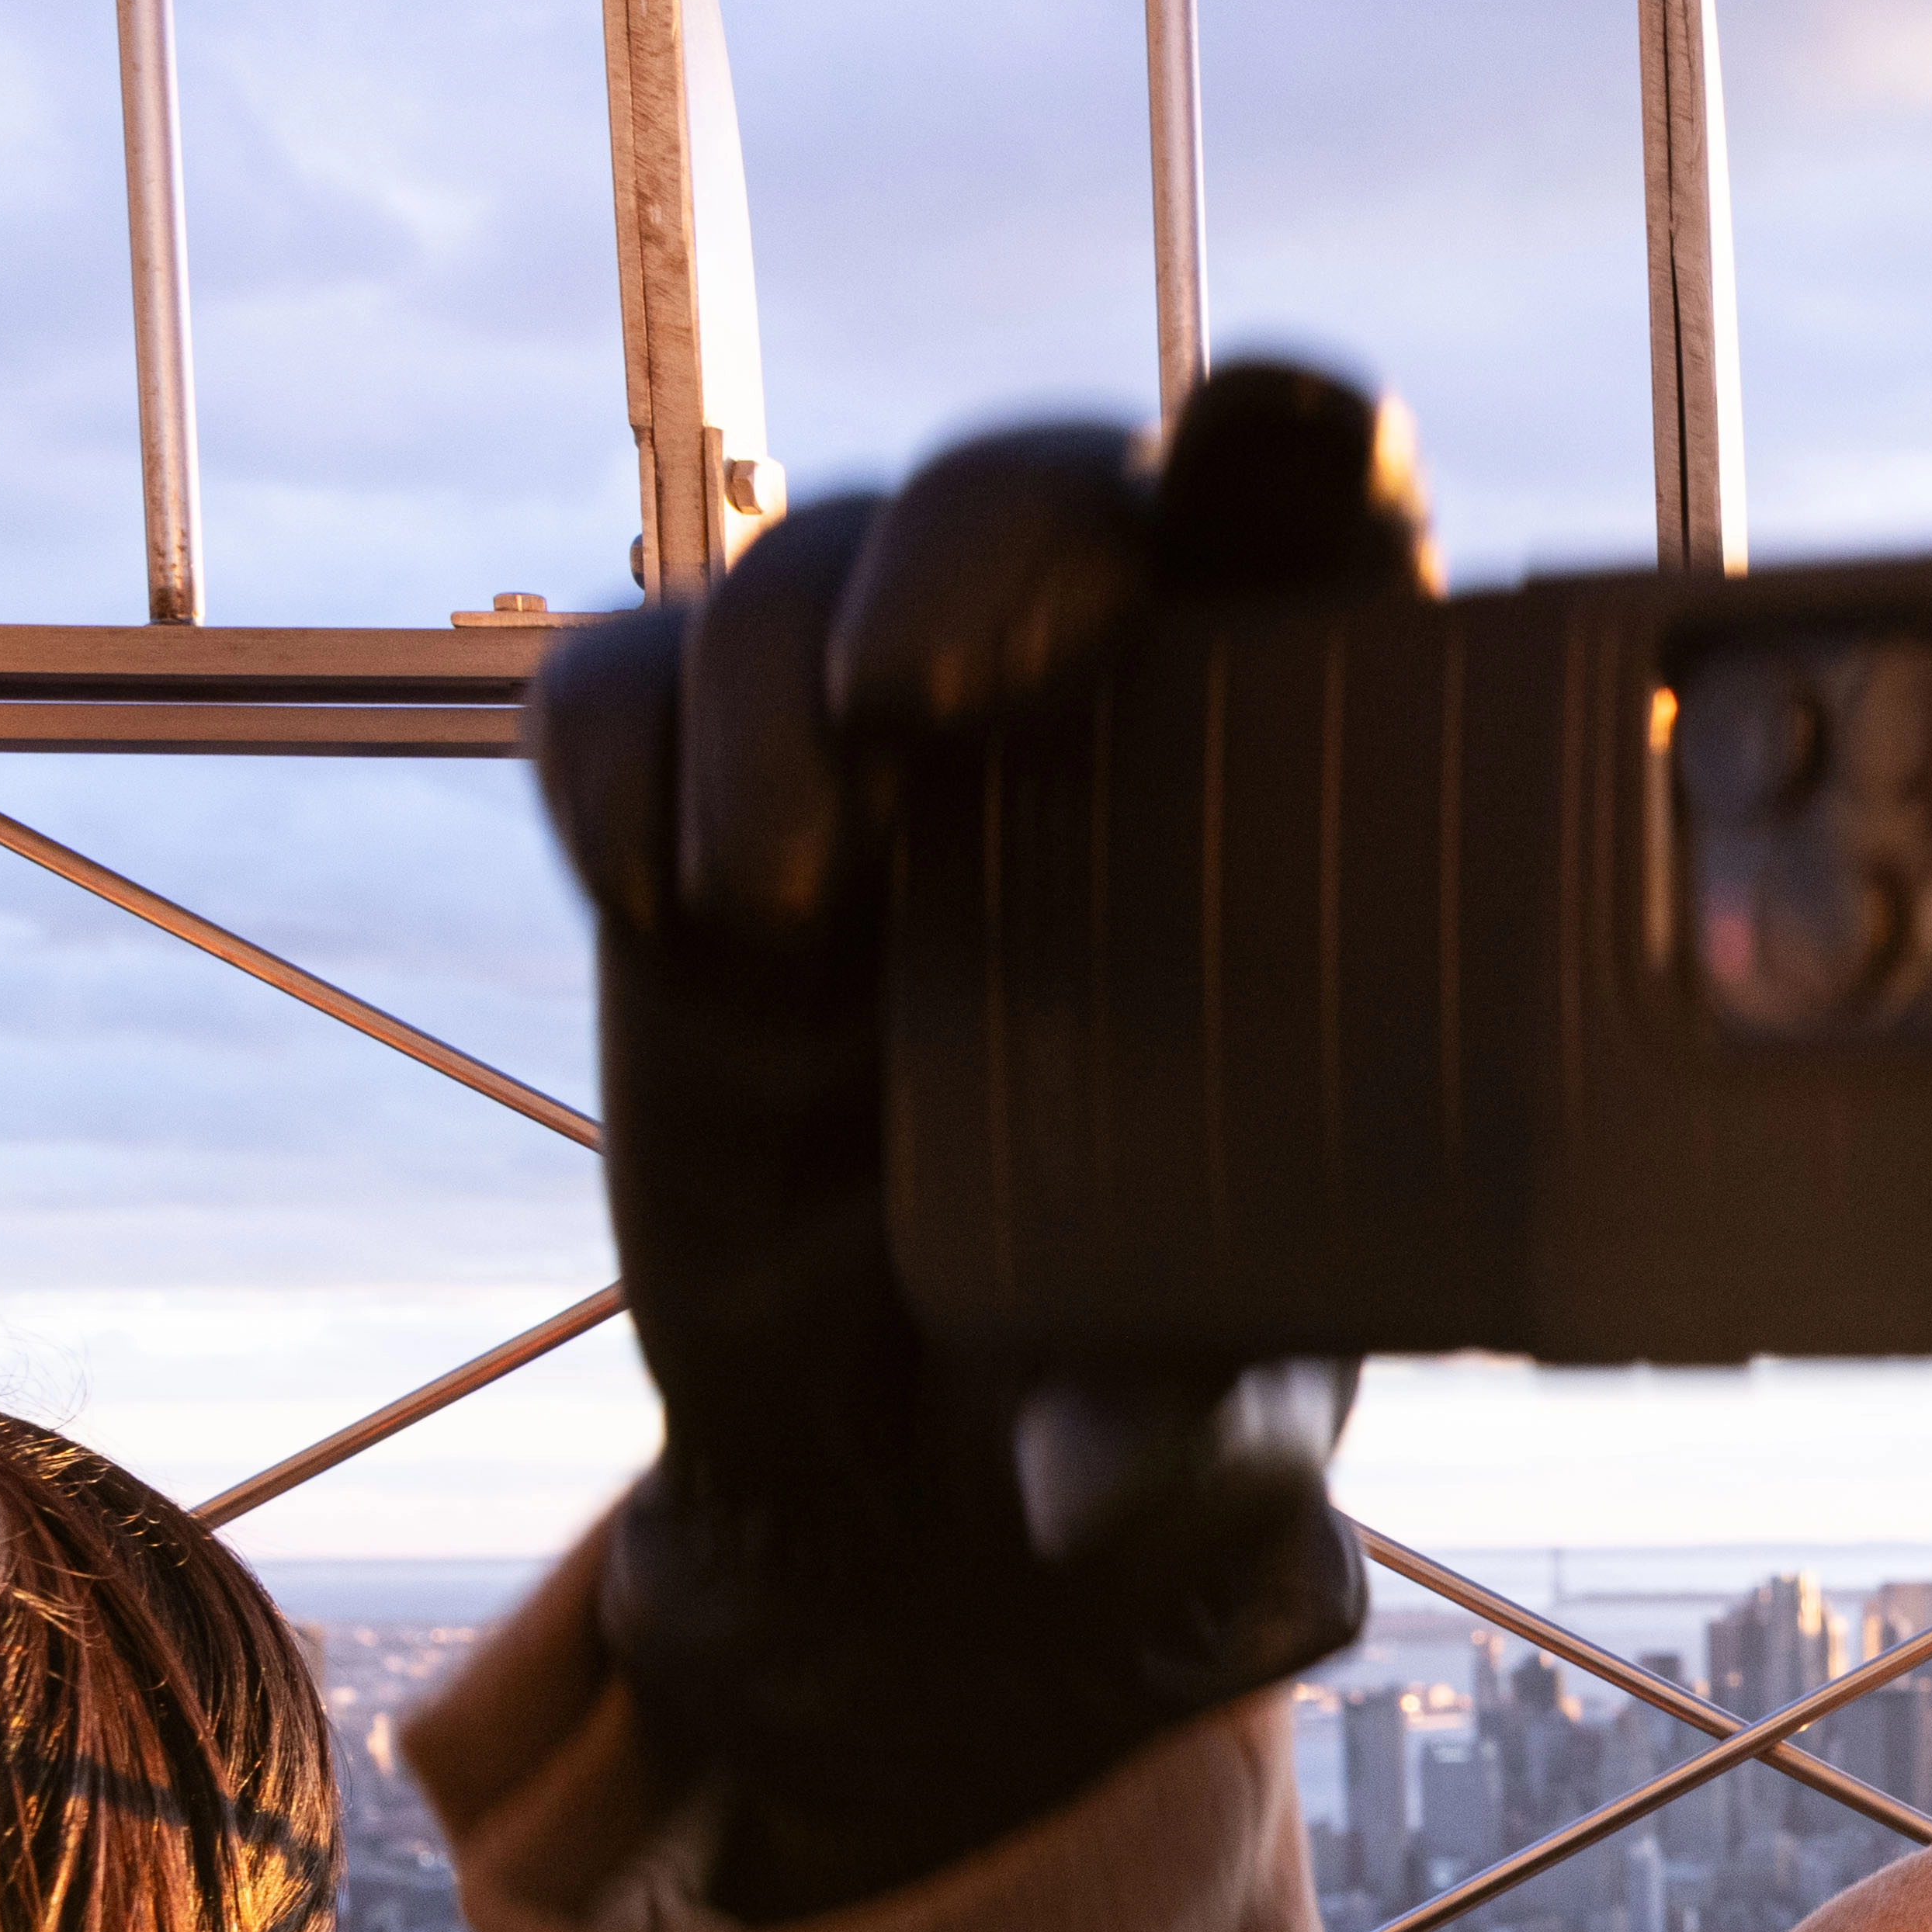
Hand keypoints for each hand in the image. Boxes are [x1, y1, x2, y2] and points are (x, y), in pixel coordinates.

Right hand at [529, 360, 1419, 1921]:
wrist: (907, 1466)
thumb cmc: (1136, 1373)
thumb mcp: (1190, 1400)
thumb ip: (1161, 1415)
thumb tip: (1079, 1497)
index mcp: (1291, 794)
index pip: (1318, 543)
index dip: (1304, 447)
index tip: (1292, 434)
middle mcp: (1089, 721)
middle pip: (1049, 495)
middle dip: (983, 541)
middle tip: (926, 706)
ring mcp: (877, 748)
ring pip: (812, 558)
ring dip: (768, 678)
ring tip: (786, 899)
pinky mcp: (696, 811)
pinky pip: (614, 682)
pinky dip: (619, 755)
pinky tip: (679, 904)